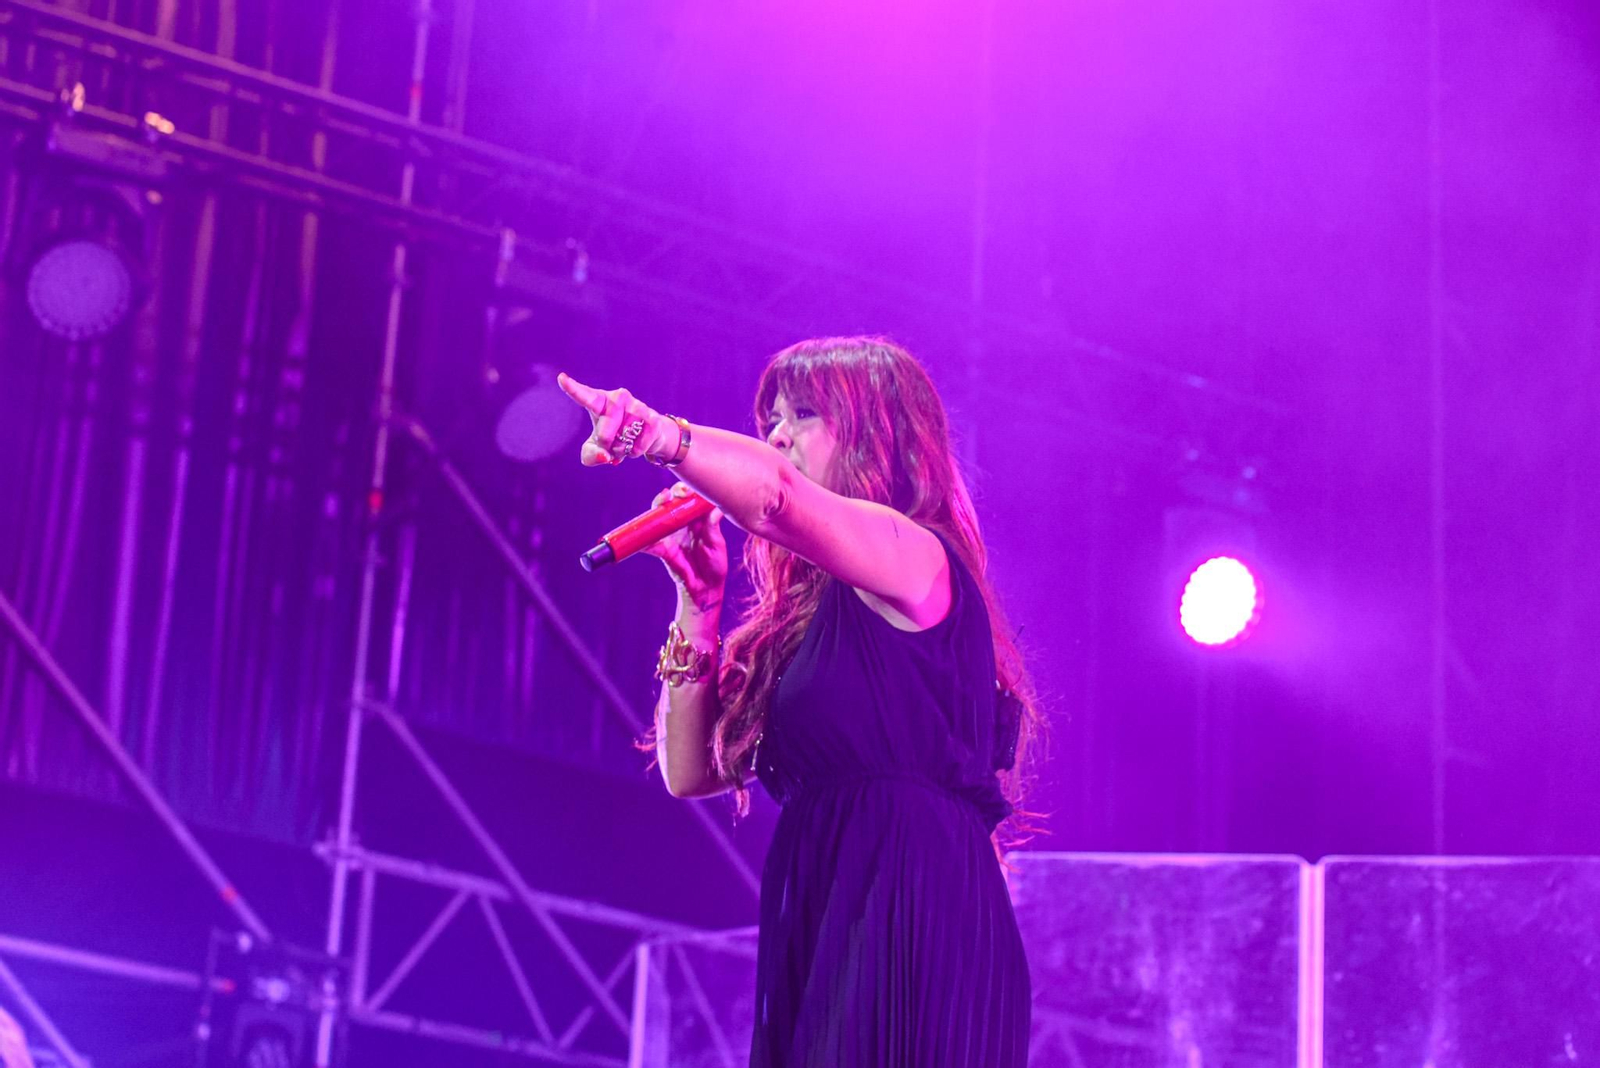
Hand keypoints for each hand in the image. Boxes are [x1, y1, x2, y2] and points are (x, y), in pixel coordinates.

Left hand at [556, 372, 673, 465]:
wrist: (646, 435)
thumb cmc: (614, 438)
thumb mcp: (596, 449)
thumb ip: (591, 455)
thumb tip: (605, 457)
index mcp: (599, 401)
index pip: (584, 396)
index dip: (572, 388)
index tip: (561, 378)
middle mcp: (618, 397)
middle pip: (604, 435)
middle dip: (607, 447)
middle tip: (612, 444)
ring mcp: (637, 405)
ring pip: (623, 441)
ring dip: (623, 449)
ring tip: (626, 440)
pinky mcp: (652, 418)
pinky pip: (638, 445)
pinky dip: (636, 452)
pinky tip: (638, 442)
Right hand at [643, 482, 727, 615]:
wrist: (706, 588)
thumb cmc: (714, 565)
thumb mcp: (716, 545)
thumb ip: (713, 527)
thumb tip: (716, 509)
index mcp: (697, 519)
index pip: (690, 498)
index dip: (688, 490)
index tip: (689, 489)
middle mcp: (682, 524)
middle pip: (672, 502)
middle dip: (672, 493)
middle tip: (675, 492)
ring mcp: (671, 535)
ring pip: (660, 515)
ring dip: (658, 505)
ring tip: (663, 500)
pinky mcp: (662, 549)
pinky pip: (650, 543)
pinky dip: (644, 539)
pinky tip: (644, 534)